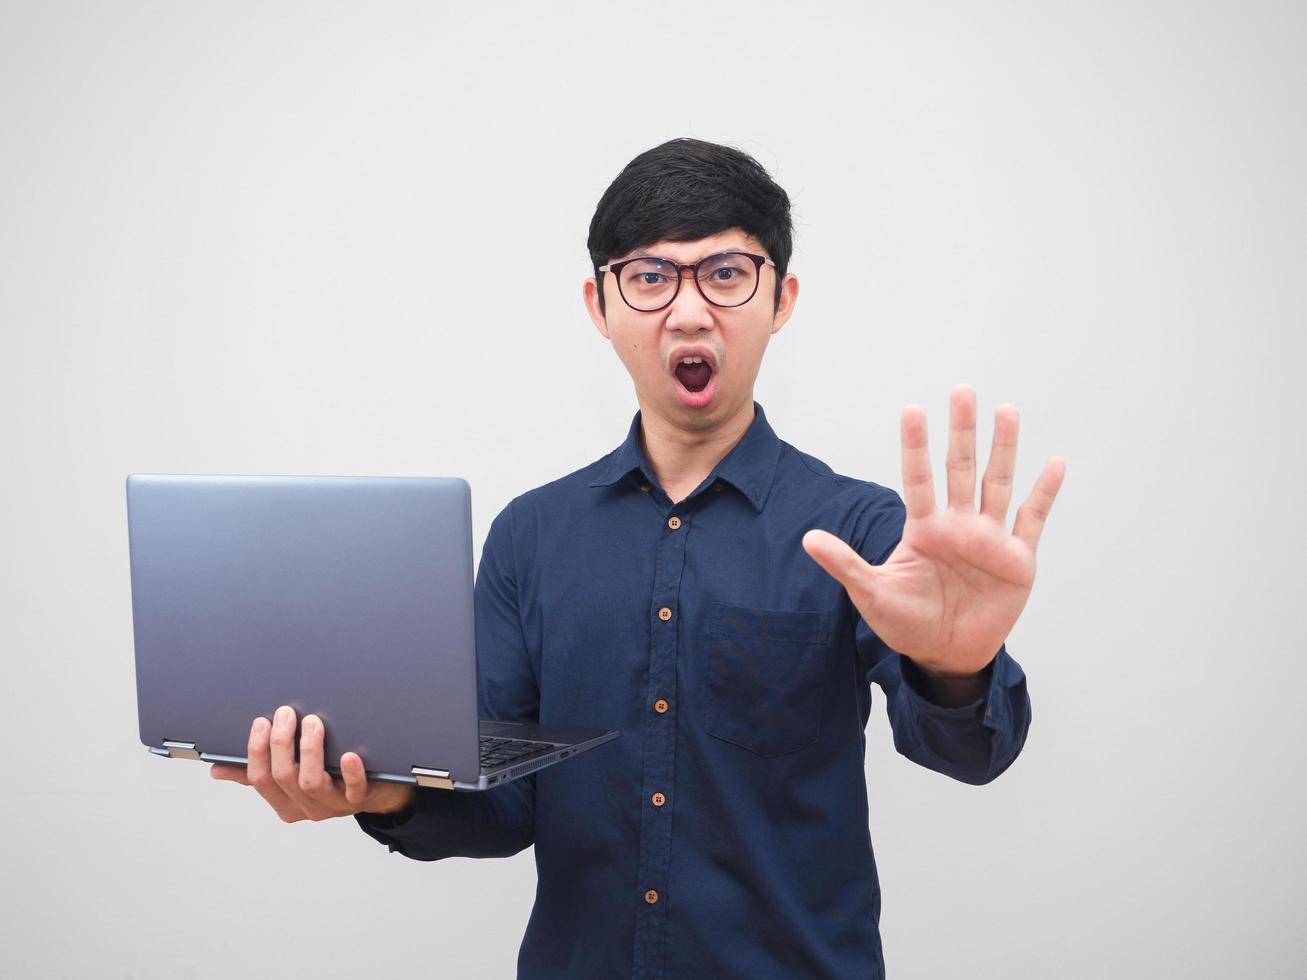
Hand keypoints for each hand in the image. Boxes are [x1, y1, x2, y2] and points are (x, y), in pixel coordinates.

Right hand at [210, 705, 415, 822]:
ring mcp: (331, 805)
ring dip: (310, 750)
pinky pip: (353, 790)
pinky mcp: (359, 799)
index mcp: (283, 801)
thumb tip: (218, 769)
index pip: (259, 779)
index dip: (257, 750)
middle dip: (281, 743)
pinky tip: (348, 756)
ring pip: (311, 782)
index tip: (261, 721)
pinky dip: (350, 773)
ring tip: (313, 722)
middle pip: (283, 777)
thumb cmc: (328, 779)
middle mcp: (304, 806)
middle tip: (286, 713)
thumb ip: (256, 773)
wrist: (374, 794)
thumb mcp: (290, 777)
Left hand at [802, 384, 1064, 679]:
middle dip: (962, 431)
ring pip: (998, 483)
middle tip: (962, 391)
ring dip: (1003, 448)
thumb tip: (807, 539)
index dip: (915, 446)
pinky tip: (1055, 463)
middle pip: (961, 469)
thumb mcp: (872, 593)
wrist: (946, 655)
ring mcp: (989, 538)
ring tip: (1006, 410)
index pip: (918, 478)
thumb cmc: (906, 622)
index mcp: (924, 529)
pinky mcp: (1017, 559)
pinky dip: (1045, 493)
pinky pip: (1032, 519)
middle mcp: (958, 525)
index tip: (912, 410)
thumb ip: (845, 564)